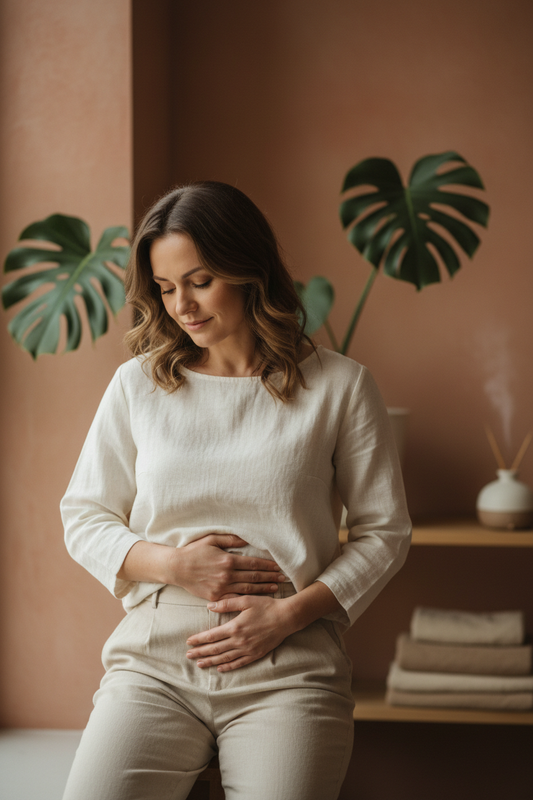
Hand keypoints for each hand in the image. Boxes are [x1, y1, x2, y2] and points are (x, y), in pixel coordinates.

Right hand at [169, 534, 284, 601]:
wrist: (176, 568)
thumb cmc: (194, 551)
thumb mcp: (212, 539)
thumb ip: (231, 539)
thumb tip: (247, 539)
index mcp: (228, 560)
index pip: (254, 564)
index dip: (268, 566)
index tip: (278, 567)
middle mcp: (227, 575)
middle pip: (254, 577)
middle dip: (270, 577)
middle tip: (284, 578)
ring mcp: (221, 587)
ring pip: (247, 589)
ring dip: (263, 589)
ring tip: (276, 588)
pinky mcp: (216, 596)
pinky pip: (235, 598)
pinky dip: (248, 598)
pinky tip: (257, 599)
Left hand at [185, 595, 295, 670]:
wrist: (286, 617)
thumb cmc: (266, 606)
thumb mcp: (246, 600)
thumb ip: (226, 603)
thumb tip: (209, 606)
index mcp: (235, 627)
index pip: (211, 636)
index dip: (199, 639)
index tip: (188, 642)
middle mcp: (239, 641)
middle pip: (215, 649)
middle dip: (200, 652)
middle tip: (188, 655)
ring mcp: (248, 649)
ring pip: (225, 658)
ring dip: (211, 661)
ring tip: (200, 664)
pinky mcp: (256, 654)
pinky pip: (239, 663)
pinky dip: (228, 667)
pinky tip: (220, 668)